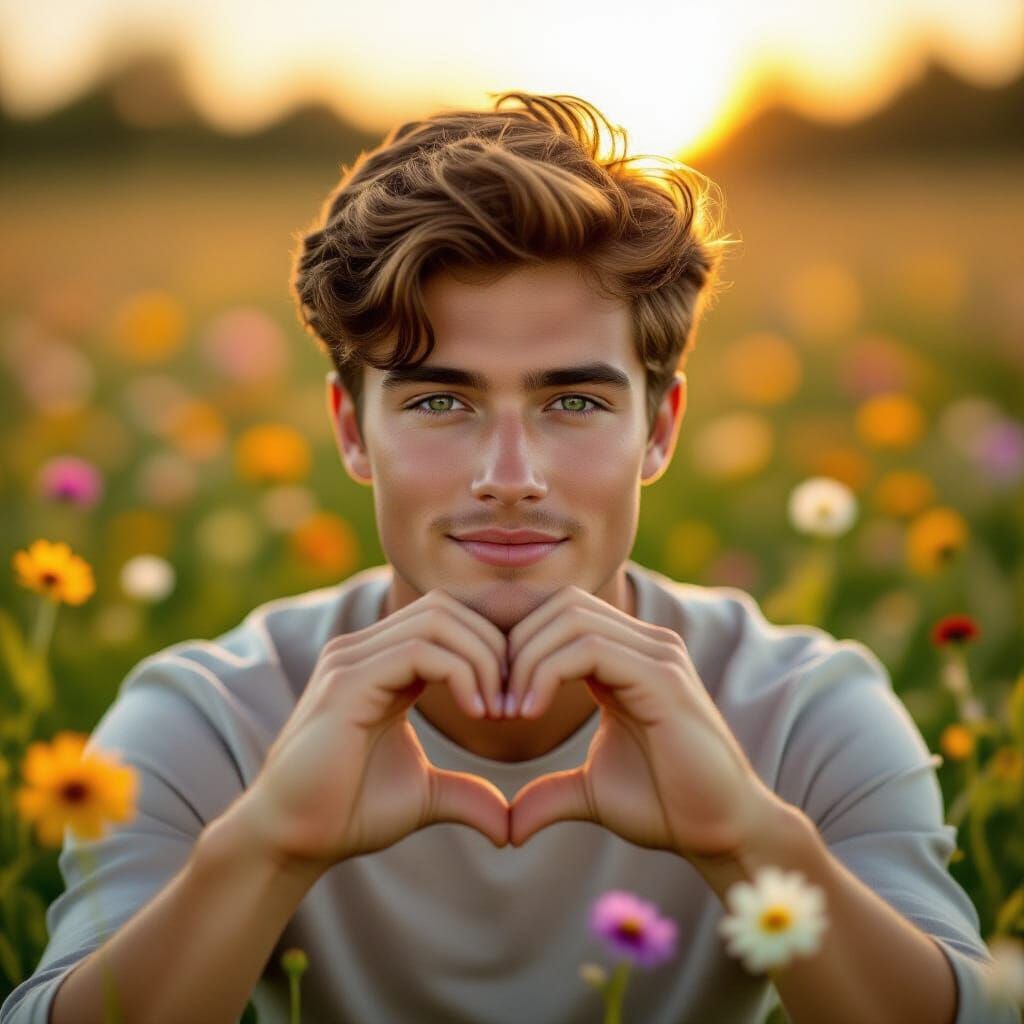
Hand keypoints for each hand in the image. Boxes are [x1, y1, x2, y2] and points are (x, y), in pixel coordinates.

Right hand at [234, 588, 511, 873]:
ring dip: (484, 659)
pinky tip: (478, 712)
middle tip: (515, 703)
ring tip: (499, 710)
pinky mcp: (345, 681)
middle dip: (495, 648)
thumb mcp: (425, 796)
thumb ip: (467, 793)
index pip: (450, 619)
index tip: (517, 701)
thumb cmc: (348, 813)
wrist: (291, 839)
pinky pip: (418, 651)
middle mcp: (364, 650)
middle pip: (448, 608)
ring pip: (438, 620)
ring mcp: (351, 659)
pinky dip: (460, 673)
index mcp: (383, 664)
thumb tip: (508, 824)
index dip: (493, 649)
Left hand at [503, 585, 781, 860]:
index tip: (492, 698)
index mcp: (627, 657)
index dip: (516, 645)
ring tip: (510, 710)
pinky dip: (547, 672)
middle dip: (515, 646)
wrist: (724, 831)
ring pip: (570, 618)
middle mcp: (645, 644)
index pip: (560, 613)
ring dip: (525, 660)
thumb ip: (550, 793)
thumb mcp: (591, 793)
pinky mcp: (663, 676)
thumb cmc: (667, 807)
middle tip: (495, 702)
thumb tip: (509, 826)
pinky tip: (529, 712)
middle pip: (560, 604)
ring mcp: (658, 655)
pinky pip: (590, 648)